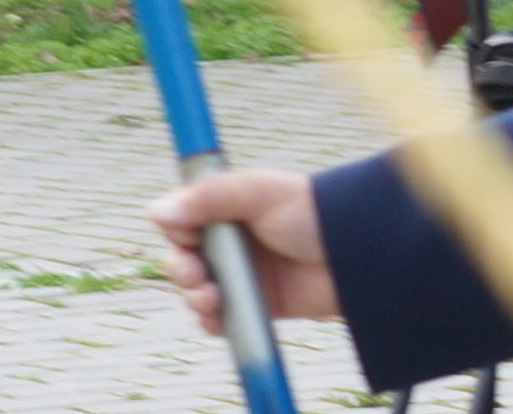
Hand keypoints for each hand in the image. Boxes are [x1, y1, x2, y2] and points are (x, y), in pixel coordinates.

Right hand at [149, 170, 339, 332]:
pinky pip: (217, 319)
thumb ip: (209, 197)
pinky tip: (217, 314)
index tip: (186, 234)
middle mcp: (232, 240)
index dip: (176, 229)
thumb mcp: (260, 192)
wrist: (355, 256)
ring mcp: (242, 273)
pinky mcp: (254, 305)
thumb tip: (157, 210)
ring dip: (193, 295)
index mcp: (230, 206)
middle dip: (179, 267)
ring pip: (195, 289)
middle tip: (196, 272)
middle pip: (182, 257)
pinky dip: (210, 320)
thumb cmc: (313, 212)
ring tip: (212, 295)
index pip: (182, 218)